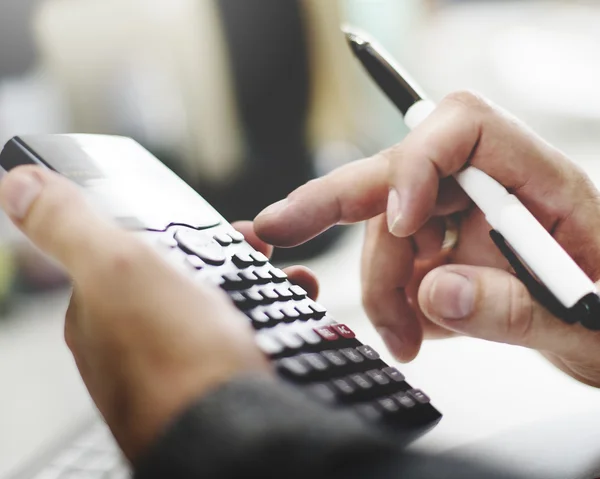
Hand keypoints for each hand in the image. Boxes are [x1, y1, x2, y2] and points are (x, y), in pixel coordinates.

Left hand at [0, 166, 317, 459]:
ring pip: (214, 309)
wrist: (231, 438)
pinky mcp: (213, 387)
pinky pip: (239, 341)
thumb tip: (18, 185)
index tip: (217, 222)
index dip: (175, 231)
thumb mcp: (115, 268)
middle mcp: (131, 344)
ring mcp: (175, 367)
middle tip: (258, 247)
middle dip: (222, 255)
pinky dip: (265, 321)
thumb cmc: (173, 360)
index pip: (131, 254)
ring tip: (288, 279)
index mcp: (100, 312)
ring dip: (251, 285)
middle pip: (178, 280)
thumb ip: (67, 225)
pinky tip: (284, 320)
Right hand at [255, 91, 599, 387]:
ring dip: (380, 285)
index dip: (418, 162)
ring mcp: (466, 218)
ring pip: (388, 227)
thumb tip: (437, 295)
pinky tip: (410, 328)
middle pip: (402, 172)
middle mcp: (495, 189)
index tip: (400, 221)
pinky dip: (389, 297)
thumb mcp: (587, 326)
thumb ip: (515, 309)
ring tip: (401, 339)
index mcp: (541, 182)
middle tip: (280, 227)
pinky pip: (396, 259)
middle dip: (337, 202)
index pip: (464, 129)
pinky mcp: (448, 249)